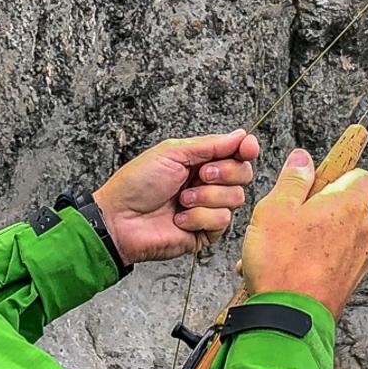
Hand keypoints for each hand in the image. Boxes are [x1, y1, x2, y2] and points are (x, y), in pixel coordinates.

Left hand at [92, 130, 260, 264]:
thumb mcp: (172, 152)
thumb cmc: (137, 183)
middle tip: (202, 174)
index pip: (237, 153)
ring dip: (206, 197)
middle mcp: (209, 184)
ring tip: (181, 199)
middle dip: (224, 173)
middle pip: (243, 174)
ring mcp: (208, 208)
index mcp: (201, 161)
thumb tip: (241, 135)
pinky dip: (199, 217)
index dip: (247, 149)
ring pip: (236, 198)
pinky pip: (222, 220)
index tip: (248, 148)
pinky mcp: (206, 233)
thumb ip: (210, 144)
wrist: (120, 219)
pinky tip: (179, 218)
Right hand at [238, 147, 367, 320]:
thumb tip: (303, 159)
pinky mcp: (351, 281)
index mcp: (350, 204)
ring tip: (278, 249)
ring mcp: (360, 258)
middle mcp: (363, 230)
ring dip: (313, 236)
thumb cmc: (281, 262)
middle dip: (319, 208)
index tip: (315, 182)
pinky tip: (285, 268)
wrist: (289, 318)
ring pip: (338, 234)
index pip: (361, 176)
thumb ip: (294, 179)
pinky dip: (315, 259)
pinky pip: (334, 259)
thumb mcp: (275, 208)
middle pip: (347, 206)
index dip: (338, 176)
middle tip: (287, 218)